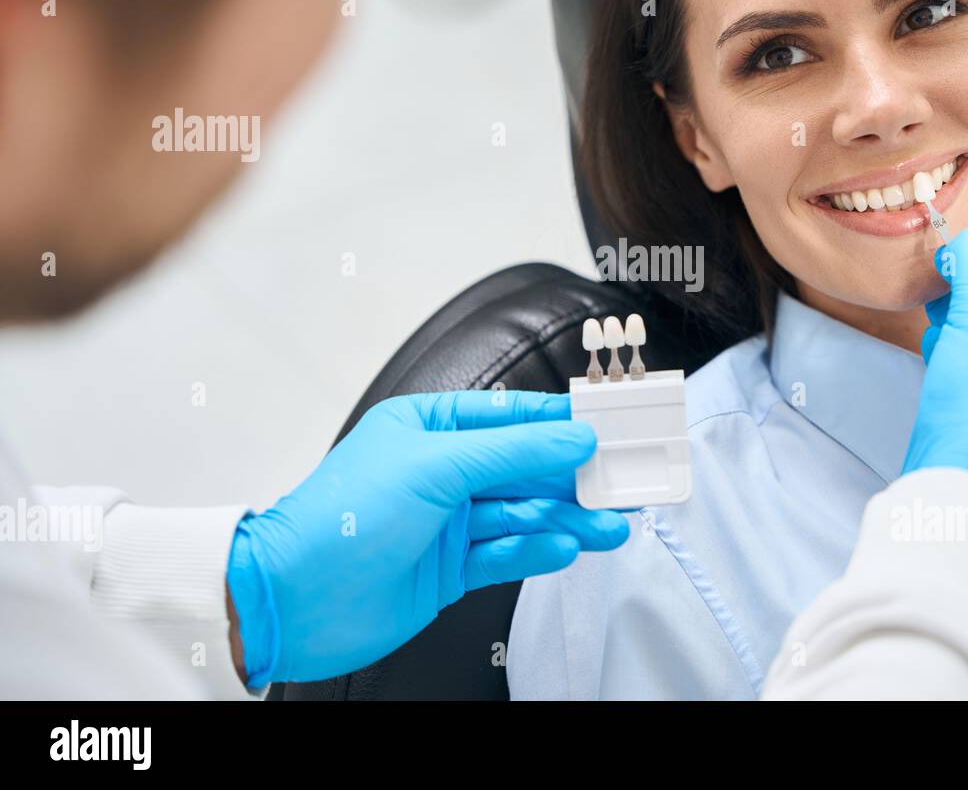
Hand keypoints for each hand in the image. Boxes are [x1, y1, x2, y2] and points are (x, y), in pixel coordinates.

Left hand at [225, 390, 627, 685]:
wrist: (292, 601)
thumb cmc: (341, 519)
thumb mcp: (435, 468)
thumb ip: (512, 453)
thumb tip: (573, 439)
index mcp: (429, 427)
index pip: (512, 416)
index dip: (564, 421)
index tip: (613, 423)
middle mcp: (441, 472)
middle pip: (525, 468)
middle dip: (575, 476)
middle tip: (626, 481)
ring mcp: (446, 522)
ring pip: (522, 514)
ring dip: (568, 518)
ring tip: (612, 524)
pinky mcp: (449, 569)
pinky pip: (506, 553)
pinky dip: (537, 549)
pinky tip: (567, 546)